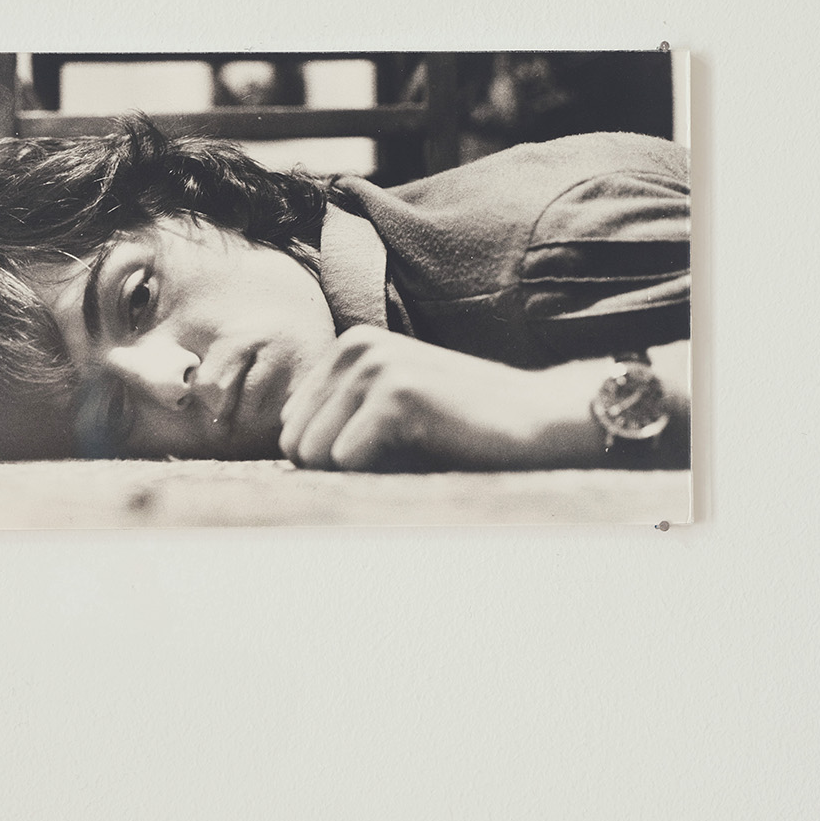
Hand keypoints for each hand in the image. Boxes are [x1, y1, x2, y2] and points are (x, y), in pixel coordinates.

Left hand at [278, 326, 605, 470]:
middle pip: (296, 441)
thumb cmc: (460, 426)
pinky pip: (346, 461)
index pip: (291, 426)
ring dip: (363, 468)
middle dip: (339, 464)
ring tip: (410, 448)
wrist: (534, 420)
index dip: (331, 452)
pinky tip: (425, 447)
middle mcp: (356, 348)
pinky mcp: (396, 394)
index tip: (382, 445)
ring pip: (315, 453)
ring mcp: (375, 366)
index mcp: (349, 348)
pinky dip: (383, 472)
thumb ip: (337, 416)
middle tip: (397, 452)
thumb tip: (286, 448)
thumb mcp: (388, 408)